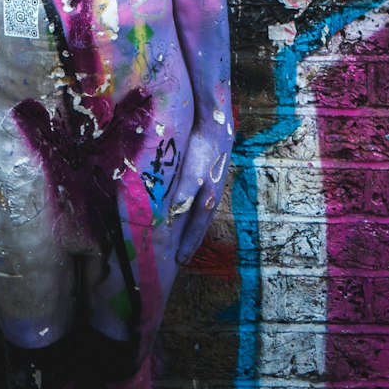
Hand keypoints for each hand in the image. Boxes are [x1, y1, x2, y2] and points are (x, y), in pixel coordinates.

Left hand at [169, 124, 231, 265]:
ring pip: (202, 218)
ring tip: (187, 245)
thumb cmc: (201, 149)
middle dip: (190, 243)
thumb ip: (183, 195)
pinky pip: (204, 206)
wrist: (216, 128)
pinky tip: (193, 217)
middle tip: (182, 260)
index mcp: (205, 199)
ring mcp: (213, 190)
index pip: (193, 228)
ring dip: (194, 232)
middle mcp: (210, 198)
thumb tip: (173, 217)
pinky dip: (198, 218)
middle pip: (200, 226)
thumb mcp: (190, 173)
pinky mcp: (212, 181)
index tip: (179, 260)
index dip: (187, 244)